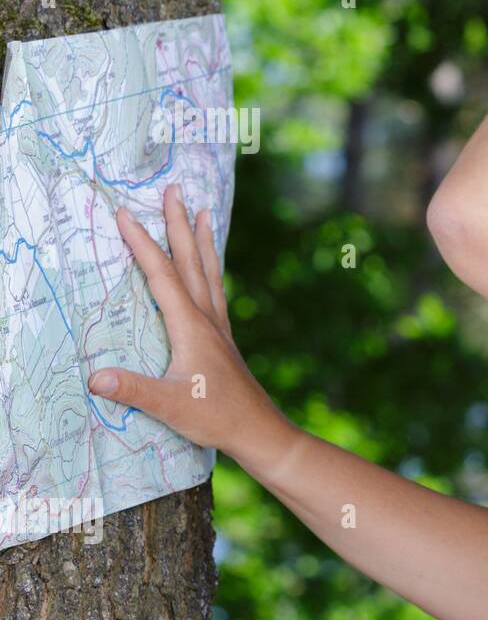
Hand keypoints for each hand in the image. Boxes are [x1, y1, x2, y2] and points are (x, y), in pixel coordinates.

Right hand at [87, 183, 296, 463]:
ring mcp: (219, 326)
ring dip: (201, 240)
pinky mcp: (224, 338)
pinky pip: (215, 290)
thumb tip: (95, 376)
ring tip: (202, 211)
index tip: (124, 213)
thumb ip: (133, 390)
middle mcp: (208, 319)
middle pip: (191, 262)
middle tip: (174, 189)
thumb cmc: (215, 417)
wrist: (258, 430)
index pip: (162, 276)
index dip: (142, 244)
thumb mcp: (169, 406)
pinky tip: (210, 266)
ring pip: (208, 272)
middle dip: (178, 225)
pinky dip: (210, 268)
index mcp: (191, 327)